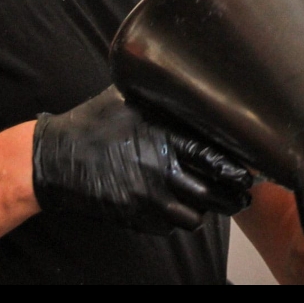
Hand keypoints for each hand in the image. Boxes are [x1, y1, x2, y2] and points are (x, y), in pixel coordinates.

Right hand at [32, 86, 253, 234]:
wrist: (54, 158)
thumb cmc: (92, 123)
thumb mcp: (128, 97)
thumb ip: (161, 93)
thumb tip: (190, 75)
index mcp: (164, 137)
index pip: (217, 158)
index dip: (239, 168)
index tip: (249, 170)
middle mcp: (161, 170)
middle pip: (216, 194)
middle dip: (233, 195)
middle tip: (241, 192)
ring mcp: (147, 198)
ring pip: (196, 217)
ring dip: (205, 209)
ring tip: (208, 198)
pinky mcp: (135, 217)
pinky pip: (170, 227)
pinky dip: (178, 219)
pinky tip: (177, 204)